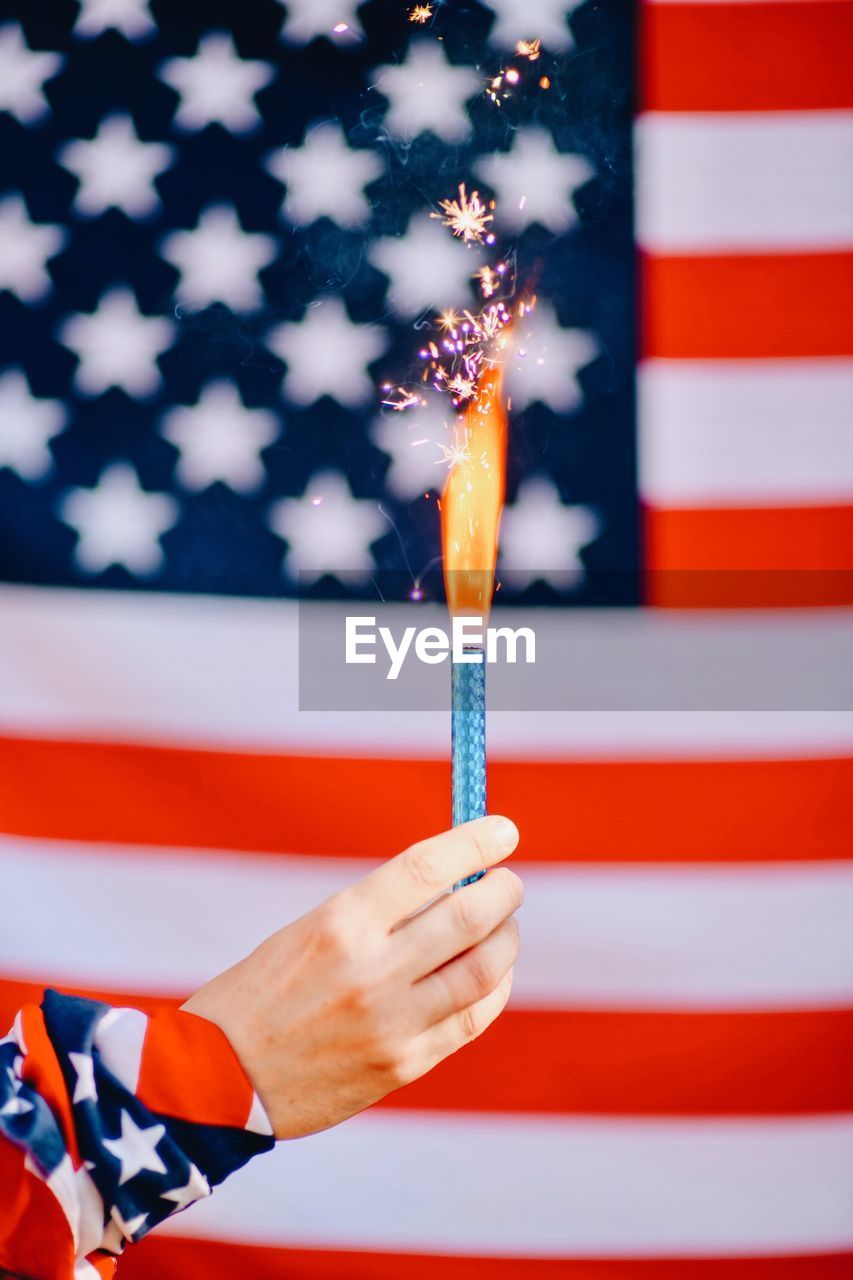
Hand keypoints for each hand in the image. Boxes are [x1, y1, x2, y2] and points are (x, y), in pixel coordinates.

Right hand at [182, 815, 521, 1138]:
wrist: (217, 1081)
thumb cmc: (262, 993)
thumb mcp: (310, 931)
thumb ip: (379, 912)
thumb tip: (455, 881)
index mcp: (340, 923)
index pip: (428, 867)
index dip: (476, 843)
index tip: (503, 831)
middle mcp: (371, 971)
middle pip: (470, 915)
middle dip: (503, 891)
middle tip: (508, 882)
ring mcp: (392, 1023)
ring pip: (485, 970)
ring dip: (506, 939)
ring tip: (504, 927)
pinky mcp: (404, 1065)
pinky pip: (472, 1020)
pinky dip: (494, 989)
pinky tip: (492, 975)